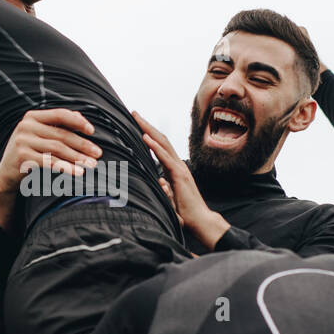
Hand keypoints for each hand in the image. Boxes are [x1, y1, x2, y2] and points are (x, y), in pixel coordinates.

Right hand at [0, 108, 99, 232]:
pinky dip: (66, 168)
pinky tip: (78, 173)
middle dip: (82, 145)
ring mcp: (22, 141)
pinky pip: (49, 162)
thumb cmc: (29, 153)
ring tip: (91, 165)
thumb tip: (80, 116)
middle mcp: (26, 126)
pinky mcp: (22, 157)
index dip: (77, 122)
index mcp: (32, 117)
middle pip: (61, 135)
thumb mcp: (40, 135)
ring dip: (77, 158)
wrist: (6, 174)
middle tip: (98, 154)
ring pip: (57, 149)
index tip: (92, 131)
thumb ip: (58, 125)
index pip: (60, 114)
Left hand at [132, 111, 229, 250]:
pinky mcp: (179, 176)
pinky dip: (154, 145)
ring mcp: (179, 168)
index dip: (149, 133)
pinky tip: (145, 137)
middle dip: (146, 124)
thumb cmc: (185, 212)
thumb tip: (159, 180)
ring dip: (148, 129)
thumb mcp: (170, 196)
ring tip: (136, 118)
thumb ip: (165, 187)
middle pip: (161, 139)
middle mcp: (178, 164)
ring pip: (162, 143)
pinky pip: (165, 157)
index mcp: (175, 168)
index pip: (161, 145)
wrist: (200, 220)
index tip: (137, 123)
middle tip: (133, 112)